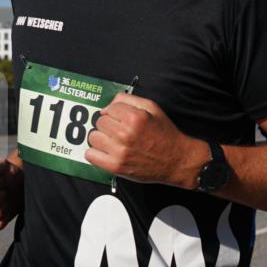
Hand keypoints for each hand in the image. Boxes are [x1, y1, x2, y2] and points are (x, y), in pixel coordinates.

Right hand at [0, 158, 22, 231]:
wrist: (11, 185)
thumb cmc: (3, 174)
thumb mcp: (0, 165)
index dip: (1, 185)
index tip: (0, 181)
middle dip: (3, 196)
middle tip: (2, 191)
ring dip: (5, 207)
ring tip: (2, 199)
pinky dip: (3, 218)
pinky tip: (0, 209)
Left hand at [86, 92, 203, 185]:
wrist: (176, 160)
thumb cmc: (165, 135)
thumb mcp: (152, 108)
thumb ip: (128, 100)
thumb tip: (107, 106)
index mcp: (134, 117)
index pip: (108, 108)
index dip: (115, 113)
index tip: (122, 119)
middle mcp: (126, 134)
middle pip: (100, 122)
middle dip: (109, 125)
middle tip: (120, 131)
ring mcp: (120, 151)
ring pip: (93, 137)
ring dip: (102, 139)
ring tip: (115, 142)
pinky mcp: (116, 166)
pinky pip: (90, 155)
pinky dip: (96, 153)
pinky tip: (107, 152)